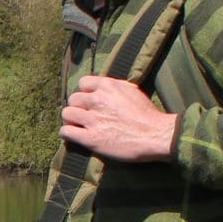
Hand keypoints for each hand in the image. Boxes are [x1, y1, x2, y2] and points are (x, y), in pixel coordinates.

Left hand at [60, 73, 178, 162]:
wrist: (156, 135)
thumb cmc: (148, 115)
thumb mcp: (132, 91)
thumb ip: (115, 87)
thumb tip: (103, 87)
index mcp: (108, 86)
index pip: (83, 83)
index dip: (85, 93)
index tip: (89, 101)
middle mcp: (98, 100)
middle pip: (73, 99)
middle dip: (78, 107)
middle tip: (84, 116)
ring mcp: (93, 119)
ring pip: (67, 114)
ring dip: (70, 120)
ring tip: (77, 125)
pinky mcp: (90, 138)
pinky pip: (66, 132)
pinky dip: (67, 133)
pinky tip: (73, 136)